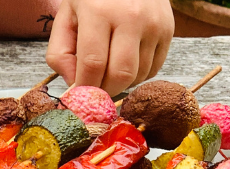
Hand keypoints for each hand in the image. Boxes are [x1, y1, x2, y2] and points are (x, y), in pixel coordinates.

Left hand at [46, 0, 173, 95]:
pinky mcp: (168, 30)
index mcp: (98, 11)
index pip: (93, 64)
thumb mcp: (66, 17)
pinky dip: (137, 75)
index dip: (85, 88)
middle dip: (105, 91)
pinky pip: (153, 70)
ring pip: (138, 76)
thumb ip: (60, 53)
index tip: (79, 96)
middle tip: (95, 90)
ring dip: (121, 83)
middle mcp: (131, 17)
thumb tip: (74, 86)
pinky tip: (125, 60)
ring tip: (109, 69)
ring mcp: (154, 24)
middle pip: (121, 75)